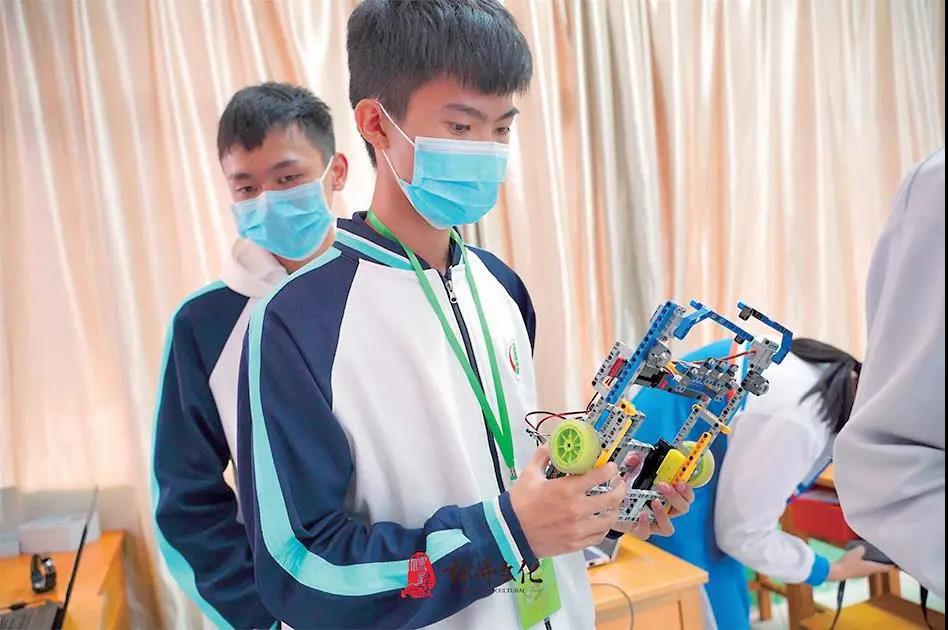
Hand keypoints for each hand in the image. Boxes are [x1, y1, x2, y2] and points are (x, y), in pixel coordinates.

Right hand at [510, 445, 626, 556]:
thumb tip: (553, 443)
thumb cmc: (520, 503)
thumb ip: (543, 455)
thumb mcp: (530, 474)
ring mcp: (578, 529)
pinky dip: (604, 527)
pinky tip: (601, 520)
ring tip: (613, 503)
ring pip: (609, 519)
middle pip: (611, 498)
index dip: (610, 469)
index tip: (610, 467)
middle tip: (618, 483)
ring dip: (615, 508)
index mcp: (566, 489)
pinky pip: (599, 536)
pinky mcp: (576, 544)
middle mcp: (577, 509)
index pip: (599, 476)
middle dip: (620, 488)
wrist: (509, 532)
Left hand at [612, 451, 695, 539]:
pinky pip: (647, 533)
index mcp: (666, 495)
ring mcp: (652, 522)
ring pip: (668, 527)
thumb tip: (635, 457)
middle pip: (682, 509)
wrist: (610, 505)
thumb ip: (633, 462)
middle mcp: (664, 510)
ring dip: (664, 514)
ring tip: (655, 502)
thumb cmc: (626, 488)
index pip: (686, 494)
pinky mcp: (639, 530)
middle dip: (677, 497)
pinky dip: (645, 524)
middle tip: (664, 486)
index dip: (687, 489)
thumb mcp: (629, 471)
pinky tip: (641, 514)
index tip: (680, 480)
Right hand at [828, 545, 890, 580]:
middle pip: (879, 567)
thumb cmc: (848, 563)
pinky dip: (866, 562)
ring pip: (871, 567)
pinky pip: (864, 567)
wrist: (837, 572)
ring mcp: (862, 573)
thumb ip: (862, 548)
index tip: (897, 561)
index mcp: (872, 568)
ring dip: (873, 562)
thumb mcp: (856, 552)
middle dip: (882, 561)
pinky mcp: (855, 572)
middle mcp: (869, 572)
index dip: (892, 564)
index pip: (887, 567)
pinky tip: (861, 557)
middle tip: (884, 554)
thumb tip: (863, 548)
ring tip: (873, 554)